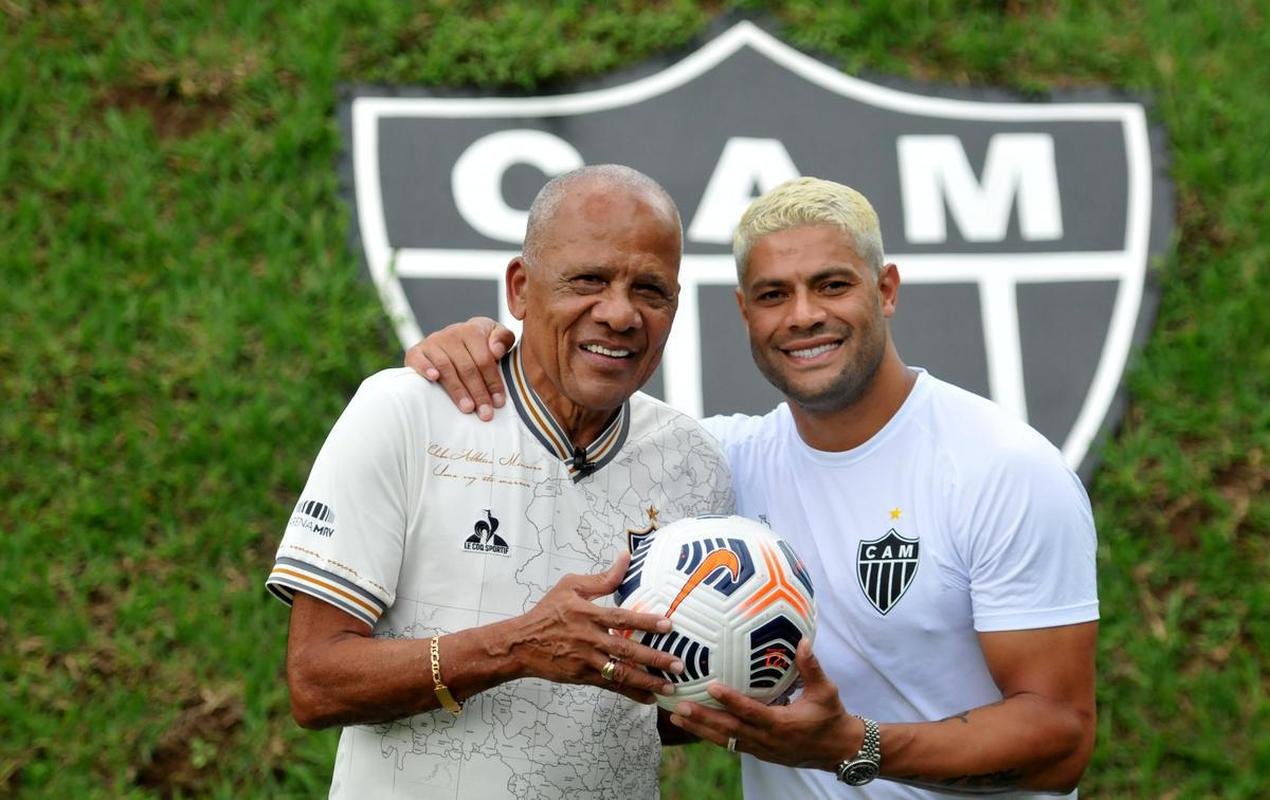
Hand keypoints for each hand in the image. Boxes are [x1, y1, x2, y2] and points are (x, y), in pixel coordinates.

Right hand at [404, 316, 515, 420]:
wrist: (452, 338)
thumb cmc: (480, 344)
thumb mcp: (495, 336)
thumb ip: (503, 339)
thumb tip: (496, 350)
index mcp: (473, 330)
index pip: (484, 360)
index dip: (493, 382)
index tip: (498, 403)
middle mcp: (451, 333)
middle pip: (467, 367)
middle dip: (478, 392)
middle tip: (485, 414)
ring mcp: (432, 342)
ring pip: (446, 368)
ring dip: (457, 390)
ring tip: (467, 408)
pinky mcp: (415, 352)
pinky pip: (418, 359)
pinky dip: (425, 367)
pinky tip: (434, 378)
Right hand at [506, 550, 685, 704]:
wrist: (522, 643)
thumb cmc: (548, 611)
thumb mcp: (570, 586)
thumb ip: (602, 578)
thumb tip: (626, 557)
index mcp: (587, 614)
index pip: (620, 618)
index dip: (644, 622)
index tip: (668, 625)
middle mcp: (588, 639)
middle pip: (625, 650)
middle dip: (654, 658)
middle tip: (679, 664)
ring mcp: (586, 660)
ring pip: (620, 673)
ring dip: (647, 681)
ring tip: (671, 687)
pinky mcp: (582, 677)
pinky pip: (611, 686)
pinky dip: (630, 693)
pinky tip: (649, 698)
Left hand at [667, 639, 860, 769]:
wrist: (838, 751)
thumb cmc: (831, 716)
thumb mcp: (826, 691)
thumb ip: (811, 667)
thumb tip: (802, 640)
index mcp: (782, 724)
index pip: (751, 712)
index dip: (731, 700)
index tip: (711, 686)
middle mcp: (767, 740)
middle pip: (730, 730)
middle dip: (703, 719)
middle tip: (680, 706)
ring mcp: (761, 749)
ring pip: (725, 740)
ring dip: (700, 730)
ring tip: (676, 717)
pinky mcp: (758, 753)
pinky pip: (731, 744)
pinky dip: (711, 736)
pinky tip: (694, 727)